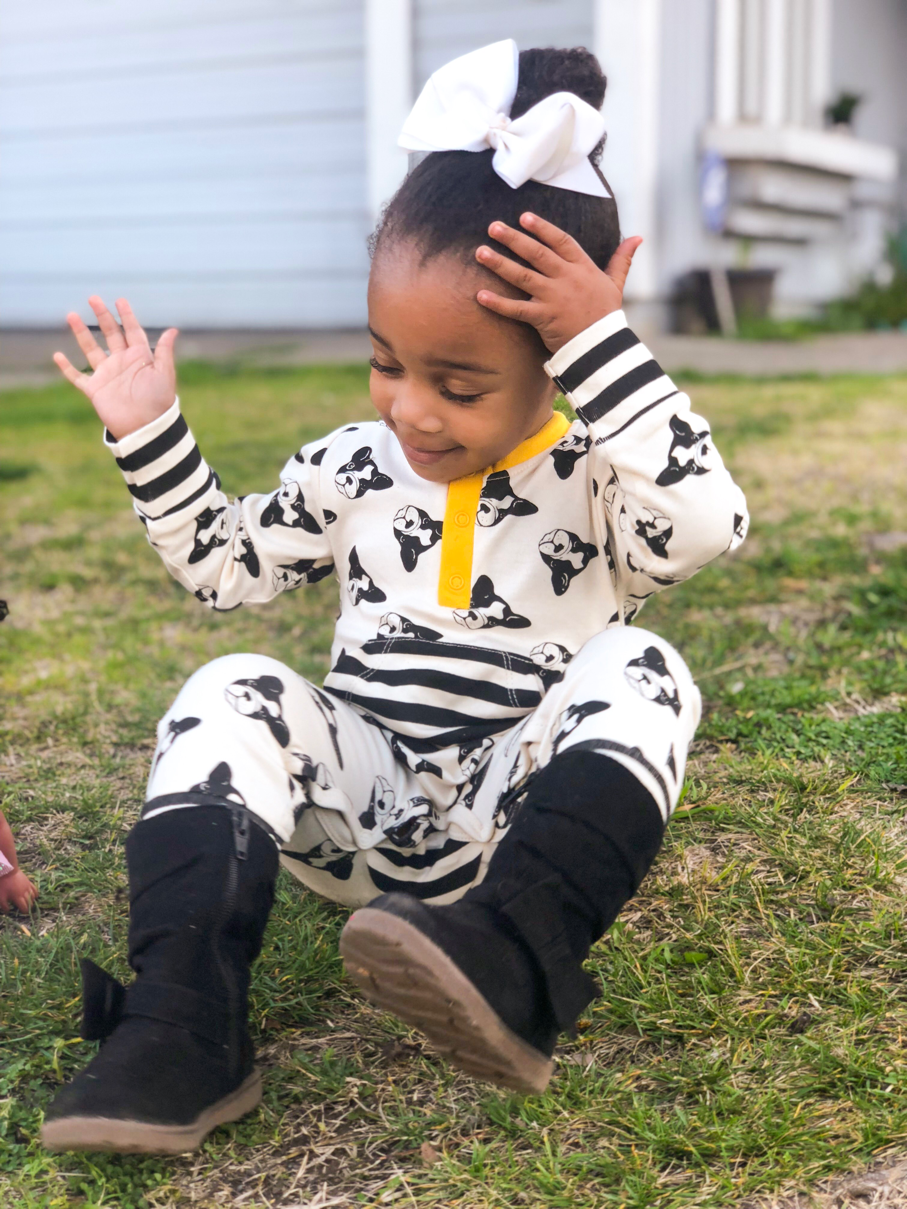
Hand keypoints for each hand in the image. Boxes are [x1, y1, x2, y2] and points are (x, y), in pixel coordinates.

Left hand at [0, 868, 37, 913]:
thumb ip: (4, 905)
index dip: (25, 911)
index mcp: (18, 898)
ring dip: (32, 900)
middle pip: (29, 902)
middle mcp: (25, 893)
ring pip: (33, 896)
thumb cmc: (3, 885)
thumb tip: (8, 911)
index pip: (24, 906)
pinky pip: (34, 889)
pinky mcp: (28, 882)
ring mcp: (28, 887)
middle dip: (29, 907)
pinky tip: (36, 895)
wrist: (8, 871)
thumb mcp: (1, 896)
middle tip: (28, 909)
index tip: (24, 913)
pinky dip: (36, 893)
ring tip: (31, 903)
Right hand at [54, 297, 177, 440]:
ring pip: (90, 349)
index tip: (120, 300)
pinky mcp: (95, 389)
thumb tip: (173, 330)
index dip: (127, 315)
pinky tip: (58, 355)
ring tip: (71, 315)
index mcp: (139, 357)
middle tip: (93, 298)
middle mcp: (122, 363)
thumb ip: (164, 352)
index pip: (132, 331)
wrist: (146, 428)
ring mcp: (107, 375)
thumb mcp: (164, 374)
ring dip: (81, 333)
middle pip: (110, 334)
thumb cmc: (159, 402)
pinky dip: (67, 368)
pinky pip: (77, 377)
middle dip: (102, 316)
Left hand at [475, 213, 641, 353]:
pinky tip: (480, 295)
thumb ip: (622, 259)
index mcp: (582, 268)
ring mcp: (553, 298)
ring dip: (499, 263)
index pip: (561, 241)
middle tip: (493, 227)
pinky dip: (498, 303)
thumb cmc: (607, 316)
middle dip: (513, 239)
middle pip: (536, 253)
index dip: (542, 228)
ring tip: (480, 252)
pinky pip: (516, 309)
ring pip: (522, 276)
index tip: (524, 217)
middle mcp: (566, 279)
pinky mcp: (543, 318)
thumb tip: (638, 238)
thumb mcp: (616, 284)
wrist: (604, 348)